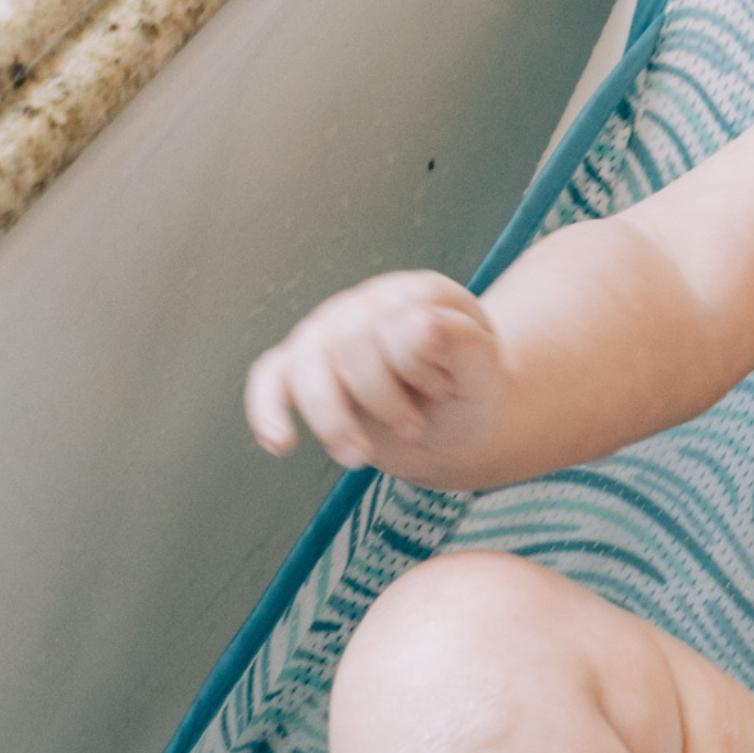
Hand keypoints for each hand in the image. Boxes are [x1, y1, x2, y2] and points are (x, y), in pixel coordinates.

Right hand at [244, 270, 505, 480]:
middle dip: (380, 399)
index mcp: (416, 295)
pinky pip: (269, 378)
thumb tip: (417, 323)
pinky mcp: (302, 365)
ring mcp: (329, 331)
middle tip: (415, 426)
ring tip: (358, 457)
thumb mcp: (485, 374)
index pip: (394, 322)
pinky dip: (268, 410)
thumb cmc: (472, 394)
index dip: (414, 368)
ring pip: (305, 365)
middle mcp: (366, 305)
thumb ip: (462, 344)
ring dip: (331, 418)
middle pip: (346, 344)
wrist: (458, 424)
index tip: (443, 391)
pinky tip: (280, 444)